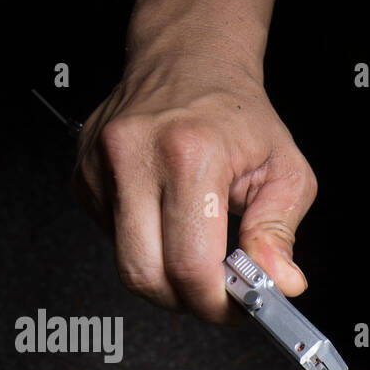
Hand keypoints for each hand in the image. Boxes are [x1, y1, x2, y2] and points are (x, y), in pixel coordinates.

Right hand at [74, 51, 313, 322]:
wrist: (189, 62)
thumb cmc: (238, 116)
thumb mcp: (285, 171)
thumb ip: (280, 233)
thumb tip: (280, 283)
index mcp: (189, 155)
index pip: (190, 265)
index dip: (215, 303)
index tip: (236, 308)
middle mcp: (134, 156)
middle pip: (145, 275)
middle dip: (185, 301)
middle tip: (216, 293)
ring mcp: (99, 166)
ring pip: (125, 263)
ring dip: (165, 277)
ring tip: (198, 252)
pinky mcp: (83, 176)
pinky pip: (112, 239)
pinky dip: (146, 247)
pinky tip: (168, 222)